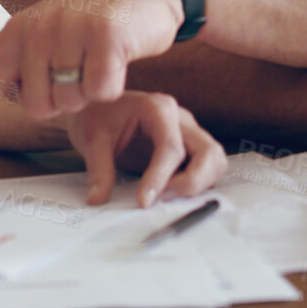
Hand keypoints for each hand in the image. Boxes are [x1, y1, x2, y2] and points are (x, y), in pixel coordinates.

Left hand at [0, 0, 183, 150]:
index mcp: (16, 32)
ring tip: (98, 59)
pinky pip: (101, 91)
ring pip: (71, 102)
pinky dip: (114, 86)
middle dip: (62, 101)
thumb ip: (27, 63)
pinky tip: (118, 58)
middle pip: (37, 107)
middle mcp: (36, 29)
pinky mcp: (103, 35)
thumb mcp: (51, 35)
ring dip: (90, 93)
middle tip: (80, 70)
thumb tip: (9, 98)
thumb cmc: (97, 21)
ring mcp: (68, 30)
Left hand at [62, 91, 227, 207]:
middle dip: (192, 182)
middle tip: (162, 199)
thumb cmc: (98, 115)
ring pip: (215, 160)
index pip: (171, 147)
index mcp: (158, 108)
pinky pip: (208, 167)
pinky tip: (172, 192)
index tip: (143, 201)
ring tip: (167, 195)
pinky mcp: (189, 147)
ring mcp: (188, 132)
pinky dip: (198, 183)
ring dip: (199, 183)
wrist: (99, 106)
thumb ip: (99, 169)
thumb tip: (98, 198)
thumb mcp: (92, 139)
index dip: (160, 178)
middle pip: (208, 152)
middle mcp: (180, 118)